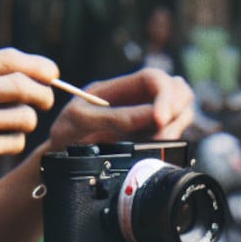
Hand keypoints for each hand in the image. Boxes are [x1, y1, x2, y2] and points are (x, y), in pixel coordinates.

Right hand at [0, 48, 57, 189]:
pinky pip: (16, 142)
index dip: (38, 66)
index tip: (53, 74)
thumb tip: (41, 73)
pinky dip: (14, 142)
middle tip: (46, 101)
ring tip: (12, 124)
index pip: (9, 59)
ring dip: (28, 122)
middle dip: (43, 94)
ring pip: (25, 117)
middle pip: (22, 87)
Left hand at [46, 67, 194, 151]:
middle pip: (176, 89)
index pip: (154, 78)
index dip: (164, 95)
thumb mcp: (81, 122)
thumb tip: (154, 116)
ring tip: (159, 142)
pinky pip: (175, 132)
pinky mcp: (151, 138)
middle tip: (162, 133)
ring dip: (177, 125)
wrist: (58, 163)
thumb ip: (116, 117)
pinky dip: (174, 139)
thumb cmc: (64, 138)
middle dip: (175, 109)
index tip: (160, 119)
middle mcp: (135, 99)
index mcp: (117, 88)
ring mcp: (145, 118)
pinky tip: (158, 149)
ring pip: (181, 109)